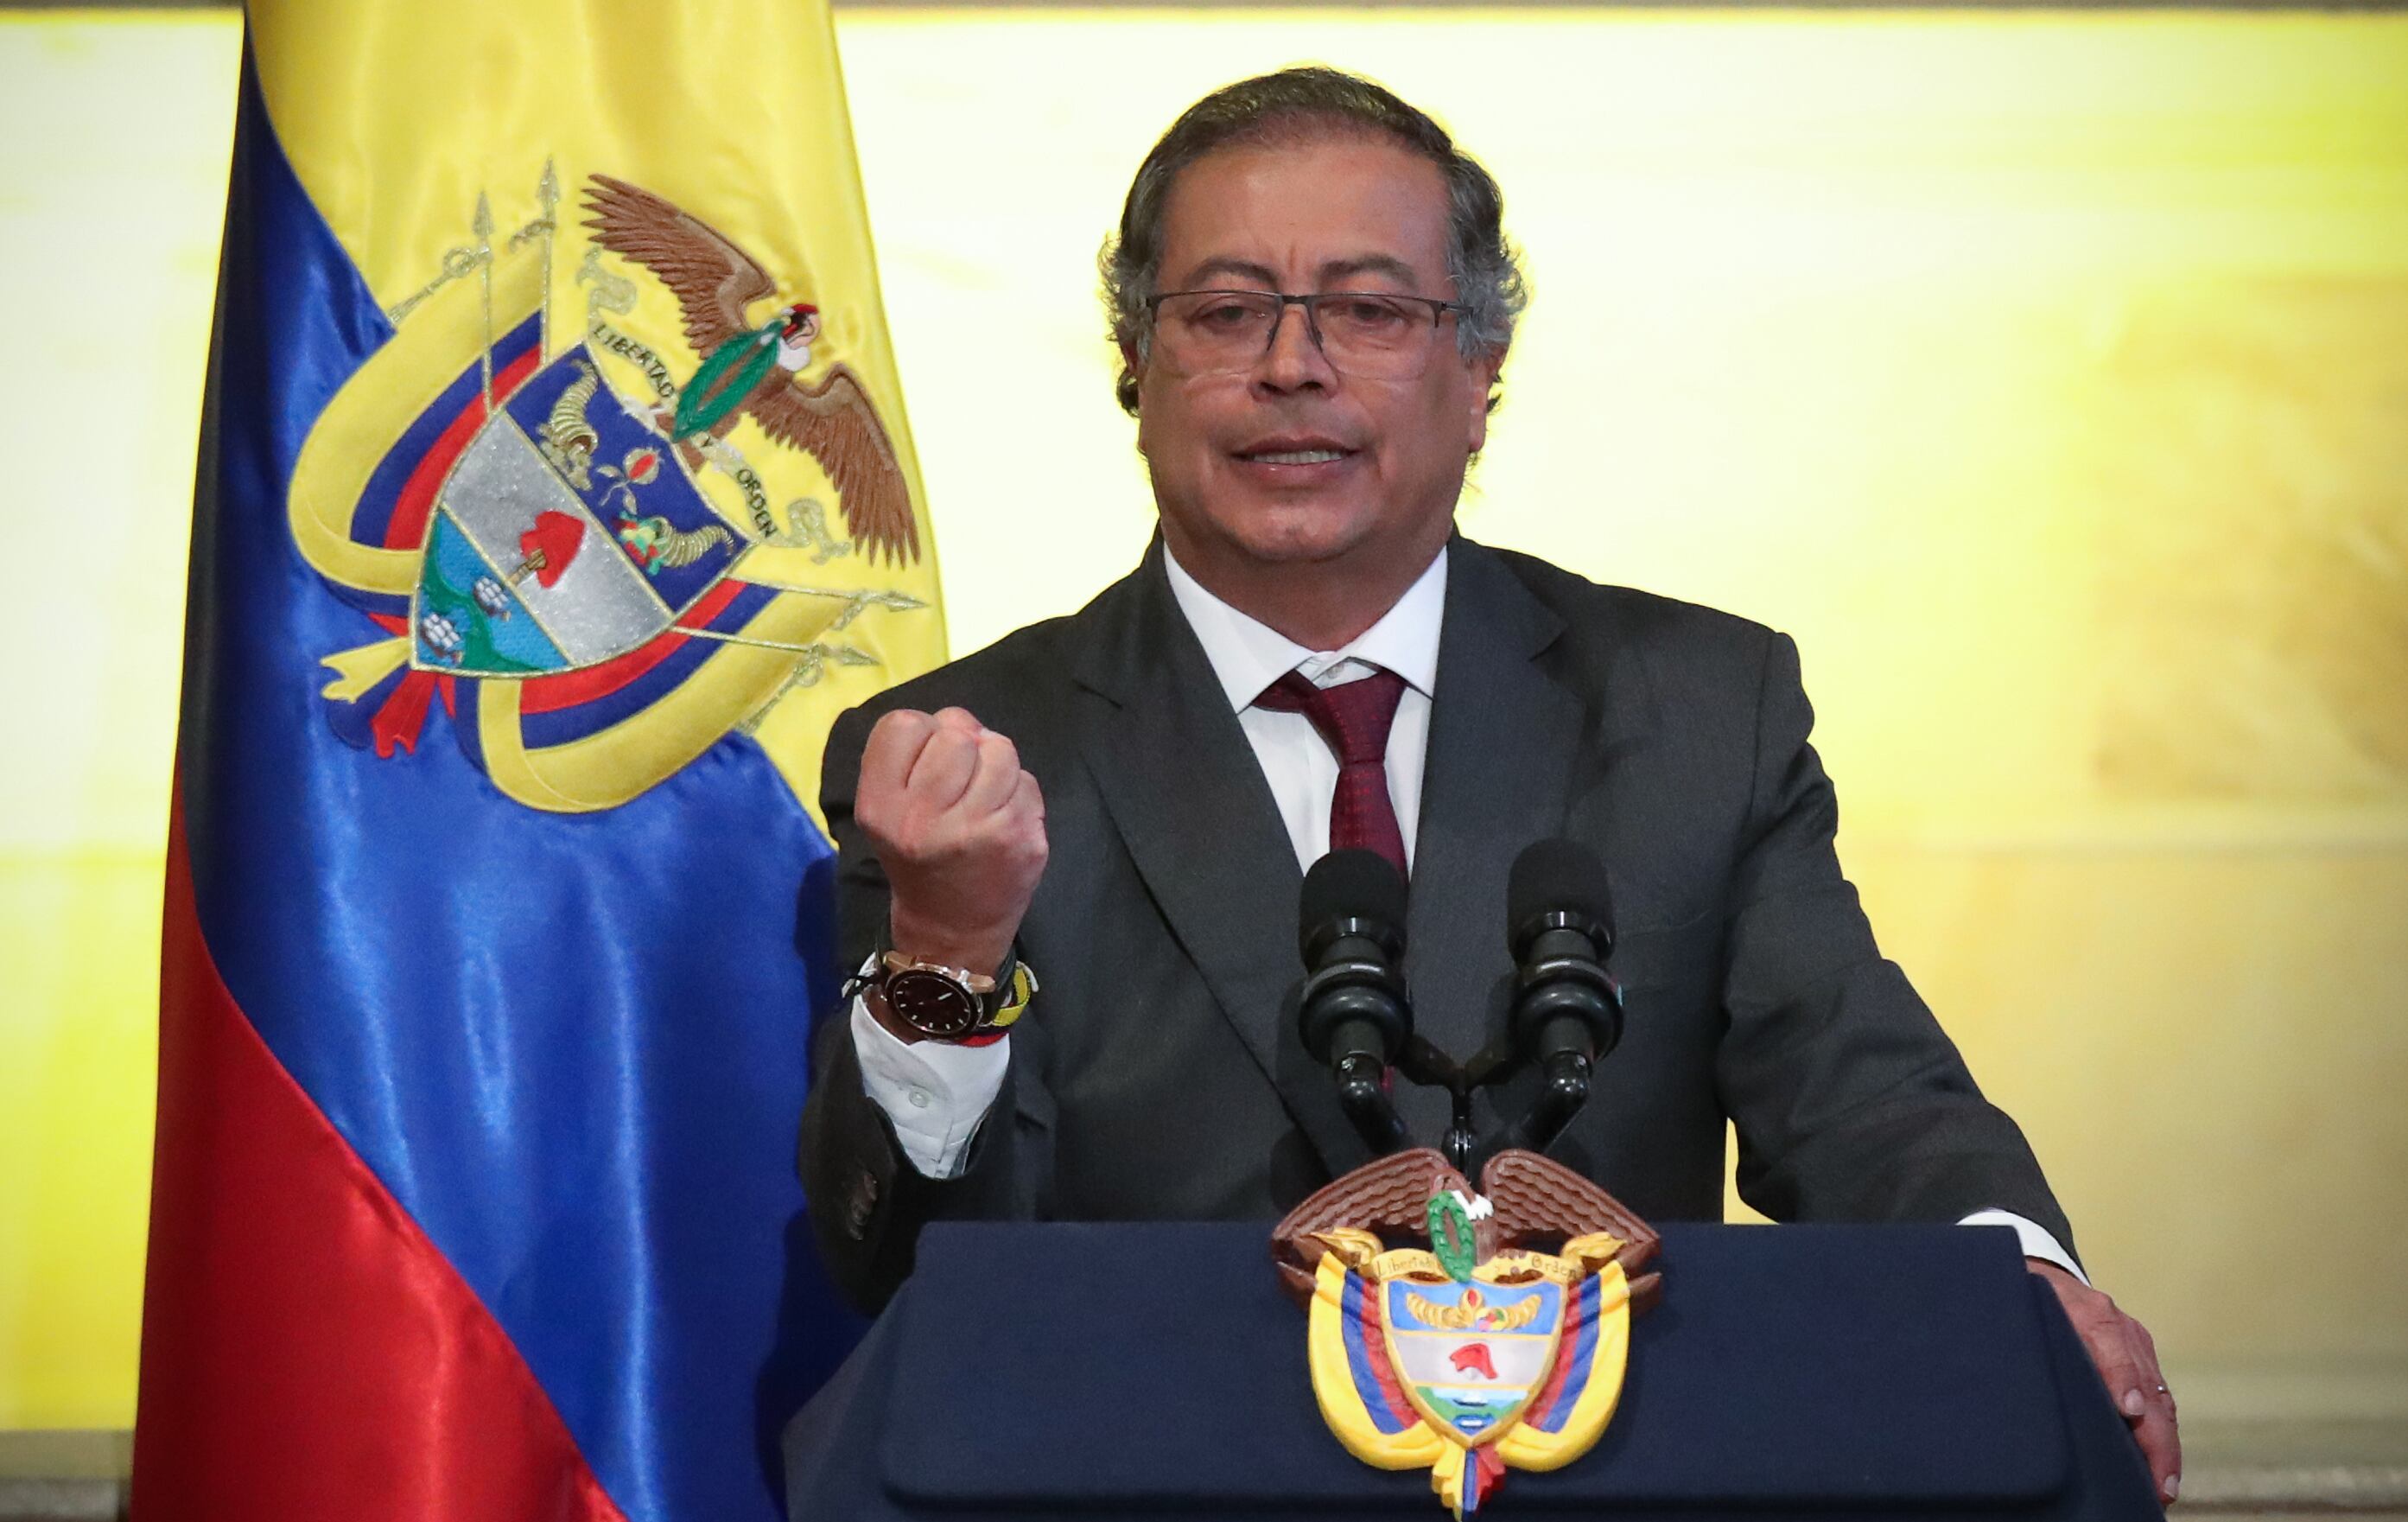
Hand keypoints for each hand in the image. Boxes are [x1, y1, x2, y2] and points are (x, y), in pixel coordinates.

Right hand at [854, 707, 1047, 992]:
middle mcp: (923, 819)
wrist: (950, 929)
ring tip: (984, 796)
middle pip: (957, 732)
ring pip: (999, 749)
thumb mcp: (887, 811)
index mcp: (880, 807)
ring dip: (996, 764)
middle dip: (964, 745)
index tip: (927, 761)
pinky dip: (1019, 793)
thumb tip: (961, 721)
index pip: (904, 724)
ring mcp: (976, 829)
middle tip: (961, 780)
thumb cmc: (918, 858)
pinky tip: (1004, 819)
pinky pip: (1027, 781)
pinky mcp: (1018, 839)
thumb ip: (909, 757)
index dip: (923, 732)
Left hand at [2028, 1260, 2179, 1505]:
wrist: (2045, 1273)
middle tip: (2158, 1482)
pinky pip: (2160, 1397)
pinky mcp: (2142, 1354)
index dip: (2121, 1378)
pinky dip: (2163, 1432)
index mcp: (2085, 1312)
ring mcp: (2135, 1341)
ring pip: (2160, 1397)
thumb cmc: (2026, 1299)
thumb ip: (2027, 1342)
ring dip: (2165, 1444)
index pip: (2111, 1345)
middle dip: (2156, 1437)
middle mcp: (2119, 1327)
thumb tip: (2017, 1386)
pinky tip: (2162, 1464)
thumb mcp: (2021, 1313)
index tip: (2128, 1410)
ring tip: (2164, 1485)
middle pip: (2146, 1384)